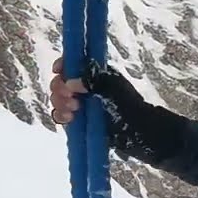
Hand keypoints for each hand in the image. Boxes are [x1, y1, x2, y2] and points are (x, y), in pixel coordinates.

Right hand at [46, 55, 184, 163]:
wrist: (139, 133)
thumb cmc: (131, 108)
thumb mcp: (115, 90)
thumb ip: (94, 81)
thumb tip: (70, 82)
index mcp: (96, 75)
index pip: (74, 63)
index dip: (63, 64)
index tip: (58, 71)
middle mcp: (86, 87)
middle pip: (61, 80)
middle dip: (60, 87)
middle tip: (71, 96)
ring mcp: (81, 104)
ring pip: (59, 98)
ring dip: (60, 102)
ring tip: (74, 110)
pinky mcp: (79, 120)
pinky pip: (61, 115)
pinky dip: (61, 115)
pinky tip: (69, 119)